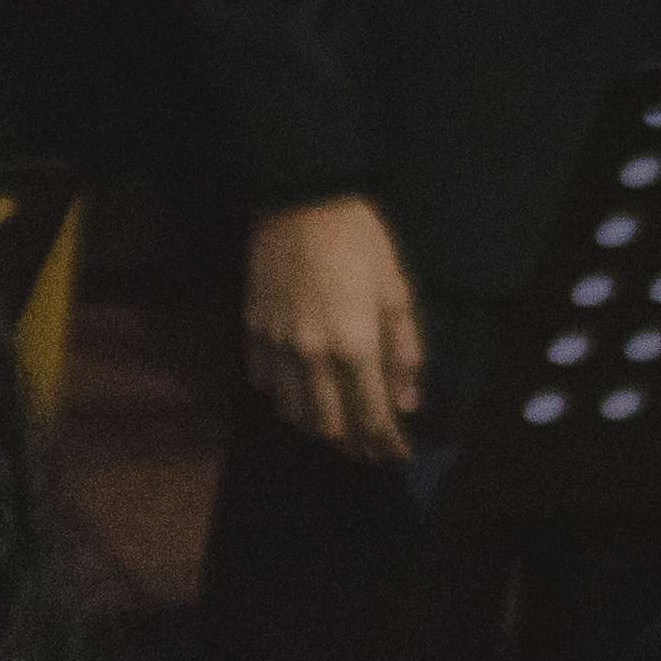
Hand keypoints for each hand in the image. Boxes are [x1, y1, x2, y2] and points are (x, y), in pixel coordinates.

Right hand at [241, 194, 424, 461]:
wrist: (302, 204)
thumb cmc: (361, 243)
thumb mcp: (398, 291)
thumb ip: (404, 351)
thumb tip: (406, 402)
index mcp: (355, 345)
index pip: (372, 415)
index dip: (387, 443)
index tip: (399, 456)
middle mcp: (312, 357)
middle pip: (329, 426)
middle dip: (353, 444)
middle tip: (371, 449)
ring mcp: (277, 349)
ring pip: (294, 414)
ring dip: (320, 429)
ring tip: (339, 429)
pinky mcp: (253, 336)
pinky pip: (268, 387)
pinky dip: (288, 401)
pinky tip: (303, 394)